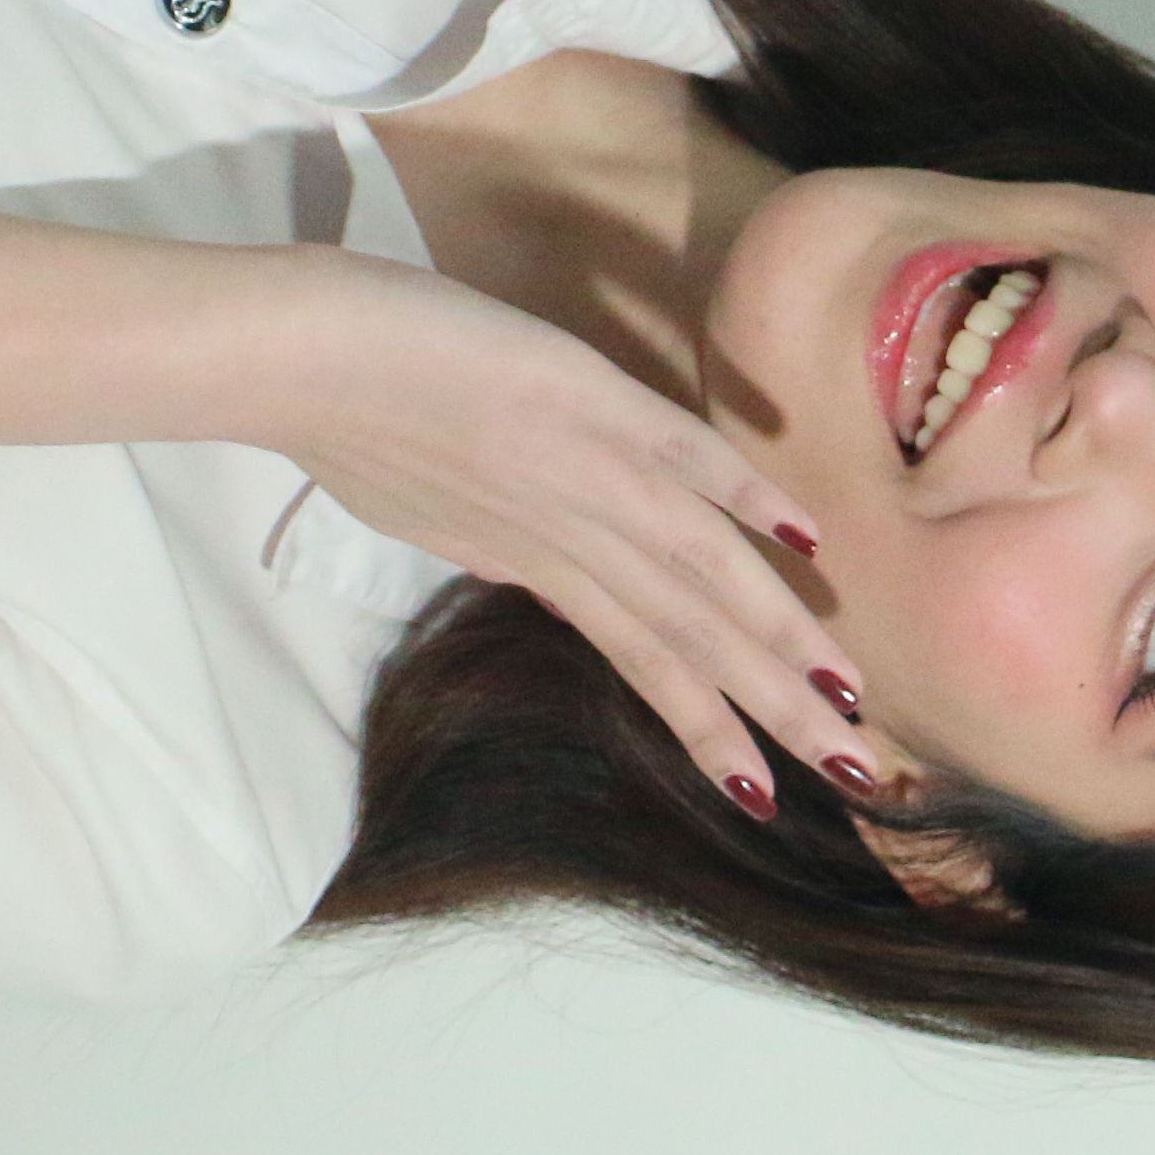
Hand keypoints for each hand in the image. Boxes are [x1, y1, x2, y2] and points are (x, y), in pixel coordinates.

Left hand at [260, 257, 872, 821]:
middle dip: (776, 707)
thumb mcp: (428, 500)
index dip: (712, 722)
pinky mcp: (580, 398)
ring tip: (844, 696)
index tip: (764, 794)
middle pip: (693, 631)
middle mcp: (574, 532)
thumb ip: (497, 531)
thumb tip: (538, 557)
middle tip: (858, 777)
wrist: (296, 360)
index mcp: (541, 559)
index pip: (650, 657)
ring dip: (778, 631)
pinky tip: (799, 532)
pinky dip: (739, 488)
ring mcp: (582, 469)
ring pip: (698, 568)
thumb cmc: (345, 416)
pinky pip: (677, 451)